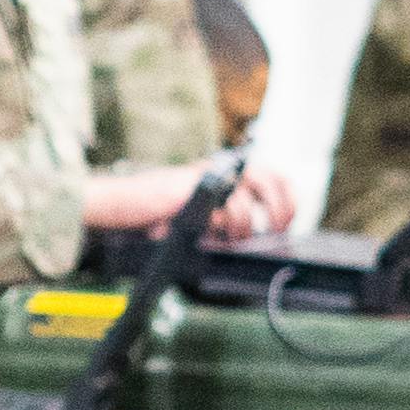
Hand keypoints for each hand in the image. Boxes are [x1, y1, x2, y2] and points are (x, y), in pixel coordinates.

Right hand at [81, 159, 297, 236]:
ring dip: (244, 225)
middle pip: (270, 179)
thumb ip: (225, 219)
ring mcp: (207, 178)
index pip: (272, 176)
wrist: (122, 207)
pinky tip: (210, 232)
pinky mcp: (193, 190)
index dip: (287, 197)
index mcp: (226, 175)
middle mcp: (220, 171)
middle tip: (276, 229)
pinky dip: (223, 225)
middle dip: (280, 207)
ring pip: (248, 199)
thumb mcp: (200, 215)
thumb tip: (257, 236)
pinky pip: (222, 209)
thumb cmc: (156, 213)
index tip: (287, 221)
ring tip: (231, 237)